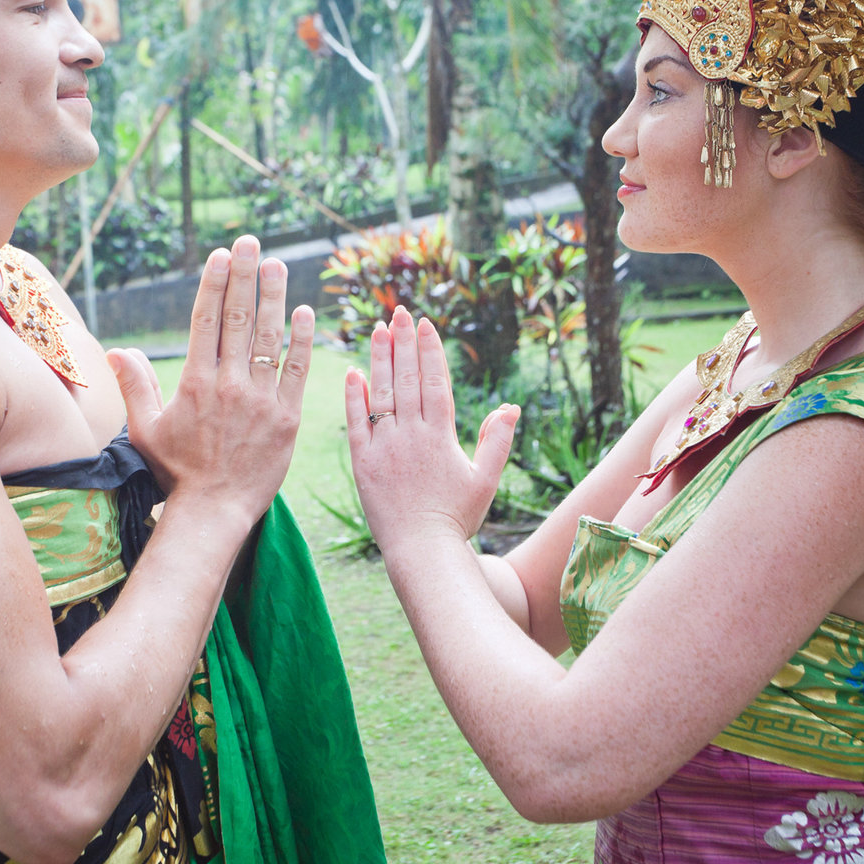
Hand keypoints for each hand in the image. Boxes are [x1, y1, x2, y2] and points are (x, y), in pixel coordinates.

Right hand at [109, 234, 314, 528]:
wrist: (214, 511)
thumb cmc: (176, 471)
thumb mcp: (146, 429)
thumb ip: (135, 386)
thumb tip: (117, 350)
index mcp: (195, 383)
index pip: (206, 321)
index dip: (215, 284)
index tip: (222, 255)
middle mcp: (228, 385)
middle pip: (238, 319)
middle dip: (244, 276)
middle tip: (251, 242)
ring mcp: (261, 400)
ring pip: (269, 338)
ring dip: (274, 297)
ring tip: (277, 264)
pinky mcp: (287, 417)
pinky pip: (297, 370)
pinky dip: (302, 340)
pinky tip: (305, 311)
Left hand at [344, 305, 518, 549]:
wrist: (422, 551)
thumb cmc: (457, 518)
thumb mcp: (485, 480)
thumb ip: (498, 441)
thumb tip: (512, 407)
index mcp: (442, 435)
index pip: (435, 381)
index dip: (429, 349)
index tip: (425, 323)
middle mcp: (412, 435)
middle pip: (407, 378)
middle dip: (403, 342)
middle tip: (399, 311)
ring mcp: (385, 447)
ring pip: (381, 394)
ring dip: (378, 359)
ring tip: (377, 329)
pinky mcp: (362, 463)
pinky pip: (355, 424)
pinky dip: (353, 397)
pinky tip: (352, 373)